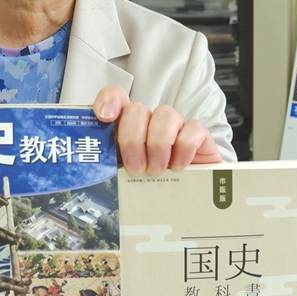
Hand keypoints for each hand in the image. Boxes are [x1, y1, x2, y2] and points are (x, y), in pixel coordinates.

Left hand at [93, 87, 221, 175]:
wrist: (186, 197)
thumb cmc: (150, 182)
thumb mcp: (126, 174)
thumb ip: (111, 164)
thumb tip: (98, 166)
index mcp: (127, 126)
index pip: (116, 98)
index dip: (108, 101)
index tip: (104, 117)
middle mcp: (150, 120)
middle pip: (137, 109)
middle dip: (133, 140)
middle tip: (136, 168)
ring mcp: (175, 124)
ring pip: (165, 114)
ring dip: (158, 145)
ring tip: (156, 170)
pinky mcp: (198, 133)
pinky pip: (192, 129)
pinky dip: (183, 148)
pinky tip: (178, 166)